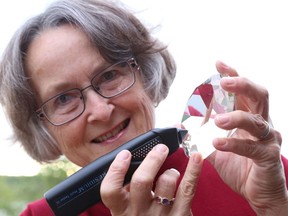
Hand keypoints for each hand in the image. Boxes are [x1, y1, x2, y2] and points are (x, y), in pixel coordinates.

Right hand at [100, 144, 202, 215]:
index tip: (125, 154)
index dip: (116, 170)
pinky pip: (188, 189)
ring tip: (171, 173)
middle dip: (152, 160)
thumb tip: (132, 162)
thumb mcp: (127, 212)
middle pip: (141, 181)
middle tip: (160, 149)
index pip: (110, 190)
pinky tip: (196, 157)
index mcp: (121, 211)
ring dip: (171, 171)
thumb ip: (126, 193)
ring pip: (166, 182)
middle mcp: (139, 213)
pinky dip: (193, 170)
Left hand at [207, 61, 287, 214]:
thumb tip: (182, 125)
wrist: (257, 193)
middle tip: (223, 82)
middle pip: (259, 96)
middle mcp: (261, 123)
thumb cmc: (239, 166)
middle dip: (241, 84)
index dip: (232, 75)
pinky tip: (217, 143)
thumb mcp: (217, 147)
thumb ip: (202, 135)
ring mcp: (268, 140)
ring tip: (217, 120)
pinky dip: (233, 144)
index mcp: (249, 117)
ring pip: (257, 121)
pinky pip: (252, 147)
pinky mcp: (269, 157)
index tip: (218, 64)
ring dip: (235, 117)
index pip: (242, 92)